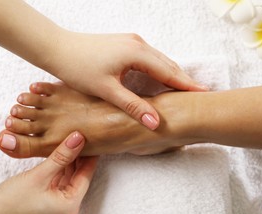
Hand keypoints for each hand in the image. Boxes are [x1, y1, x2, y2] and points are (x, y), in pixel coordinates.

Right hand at [0, 131, 97, 213]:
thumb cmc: (11, 202)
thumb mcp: (39, 175)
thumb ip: (61, 156)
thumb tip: (78, 138)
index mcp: (71, 206)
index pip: (86, 174)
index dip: (90, 154)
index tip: (92, 137)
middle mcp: (69, 208)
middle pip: (79, 176)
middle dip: (79, 156)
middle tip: (80, 135)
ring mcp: (59, 207)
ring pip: (69, 178)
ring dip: (68, 161)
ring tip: (70, 140)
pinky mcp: (49, 203)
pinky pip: (60, 182)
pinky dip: (59, 169)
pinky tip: (59, 154)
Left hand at [48, 32, 206, 129]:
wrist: (57, 48)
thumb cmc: (78, 68)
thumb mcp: (107, 90)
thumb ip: (133, 106)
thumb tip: (156, 122)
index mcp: (137, 54)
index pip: (169, 73)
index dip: (187, 85)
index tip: (204, 95)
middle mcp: (138, 44)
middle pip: (168, 65)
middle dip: (184, 80)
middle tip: (201, 94)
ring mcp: (132, 41)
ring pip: (159, 60)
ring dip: (172, 74)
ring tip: (185, 89)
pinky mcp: (125, 43)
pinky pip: (150, 58)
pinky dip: (160, 69)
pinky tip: (162, 78)